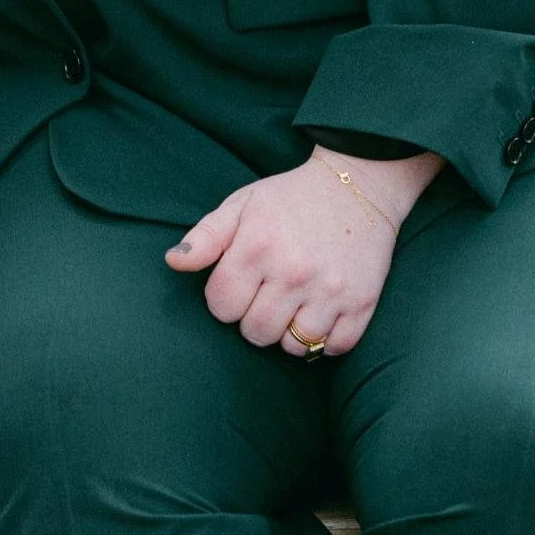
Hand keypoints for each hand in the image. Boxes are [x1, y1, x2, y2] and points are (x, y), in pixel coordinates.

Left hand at [167, 148, 434, 359]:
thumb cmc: (290, 198)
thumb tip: (173, 262)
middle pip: (255, 333)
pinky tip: (319, 314)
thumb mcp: (242, 205)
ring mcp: (330, 290)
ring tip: (293, 305)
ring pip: (293, 346)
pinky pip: (334, 347)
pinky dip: (324, 340)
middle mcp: (293, 272)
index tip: (239, 284)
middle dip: (253, 319)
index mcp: (257, 247)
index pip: (221, 307)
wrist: (357, 186)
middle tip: (266, 296)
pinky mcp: (361, 303)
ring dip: (288, 332)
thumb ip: (205, 237)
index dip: (224, 300)